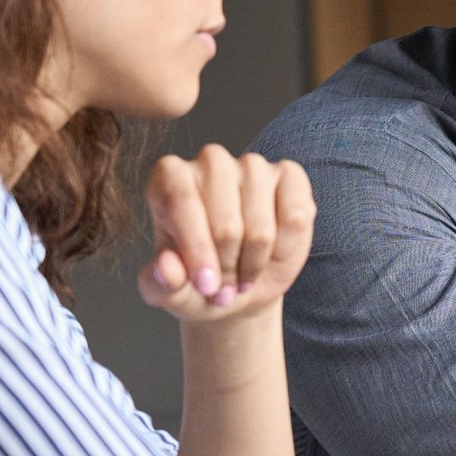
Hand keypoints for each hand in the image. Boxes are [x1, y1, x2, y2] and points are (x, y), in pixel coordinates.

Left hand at [138, 145, 313, 323]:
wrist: (239, 285)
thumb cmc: (197, 281)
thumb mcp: (170, 293)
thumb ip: (160, 284)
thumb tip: (168, 269)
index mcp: (170, 178)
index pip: (182, 203)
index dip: (196, 250)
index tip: (205, 286)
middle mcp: (211, 162)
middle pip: (225, 224)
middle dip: (226, 266)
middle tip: (222, 286)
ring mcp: (253, 165)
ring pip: (261, 228)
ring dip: (254, 263)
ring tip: (242, 274)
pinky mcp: (290, 175)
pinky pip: (295, 217)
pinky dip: (285, 248)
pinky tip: (272, 252)